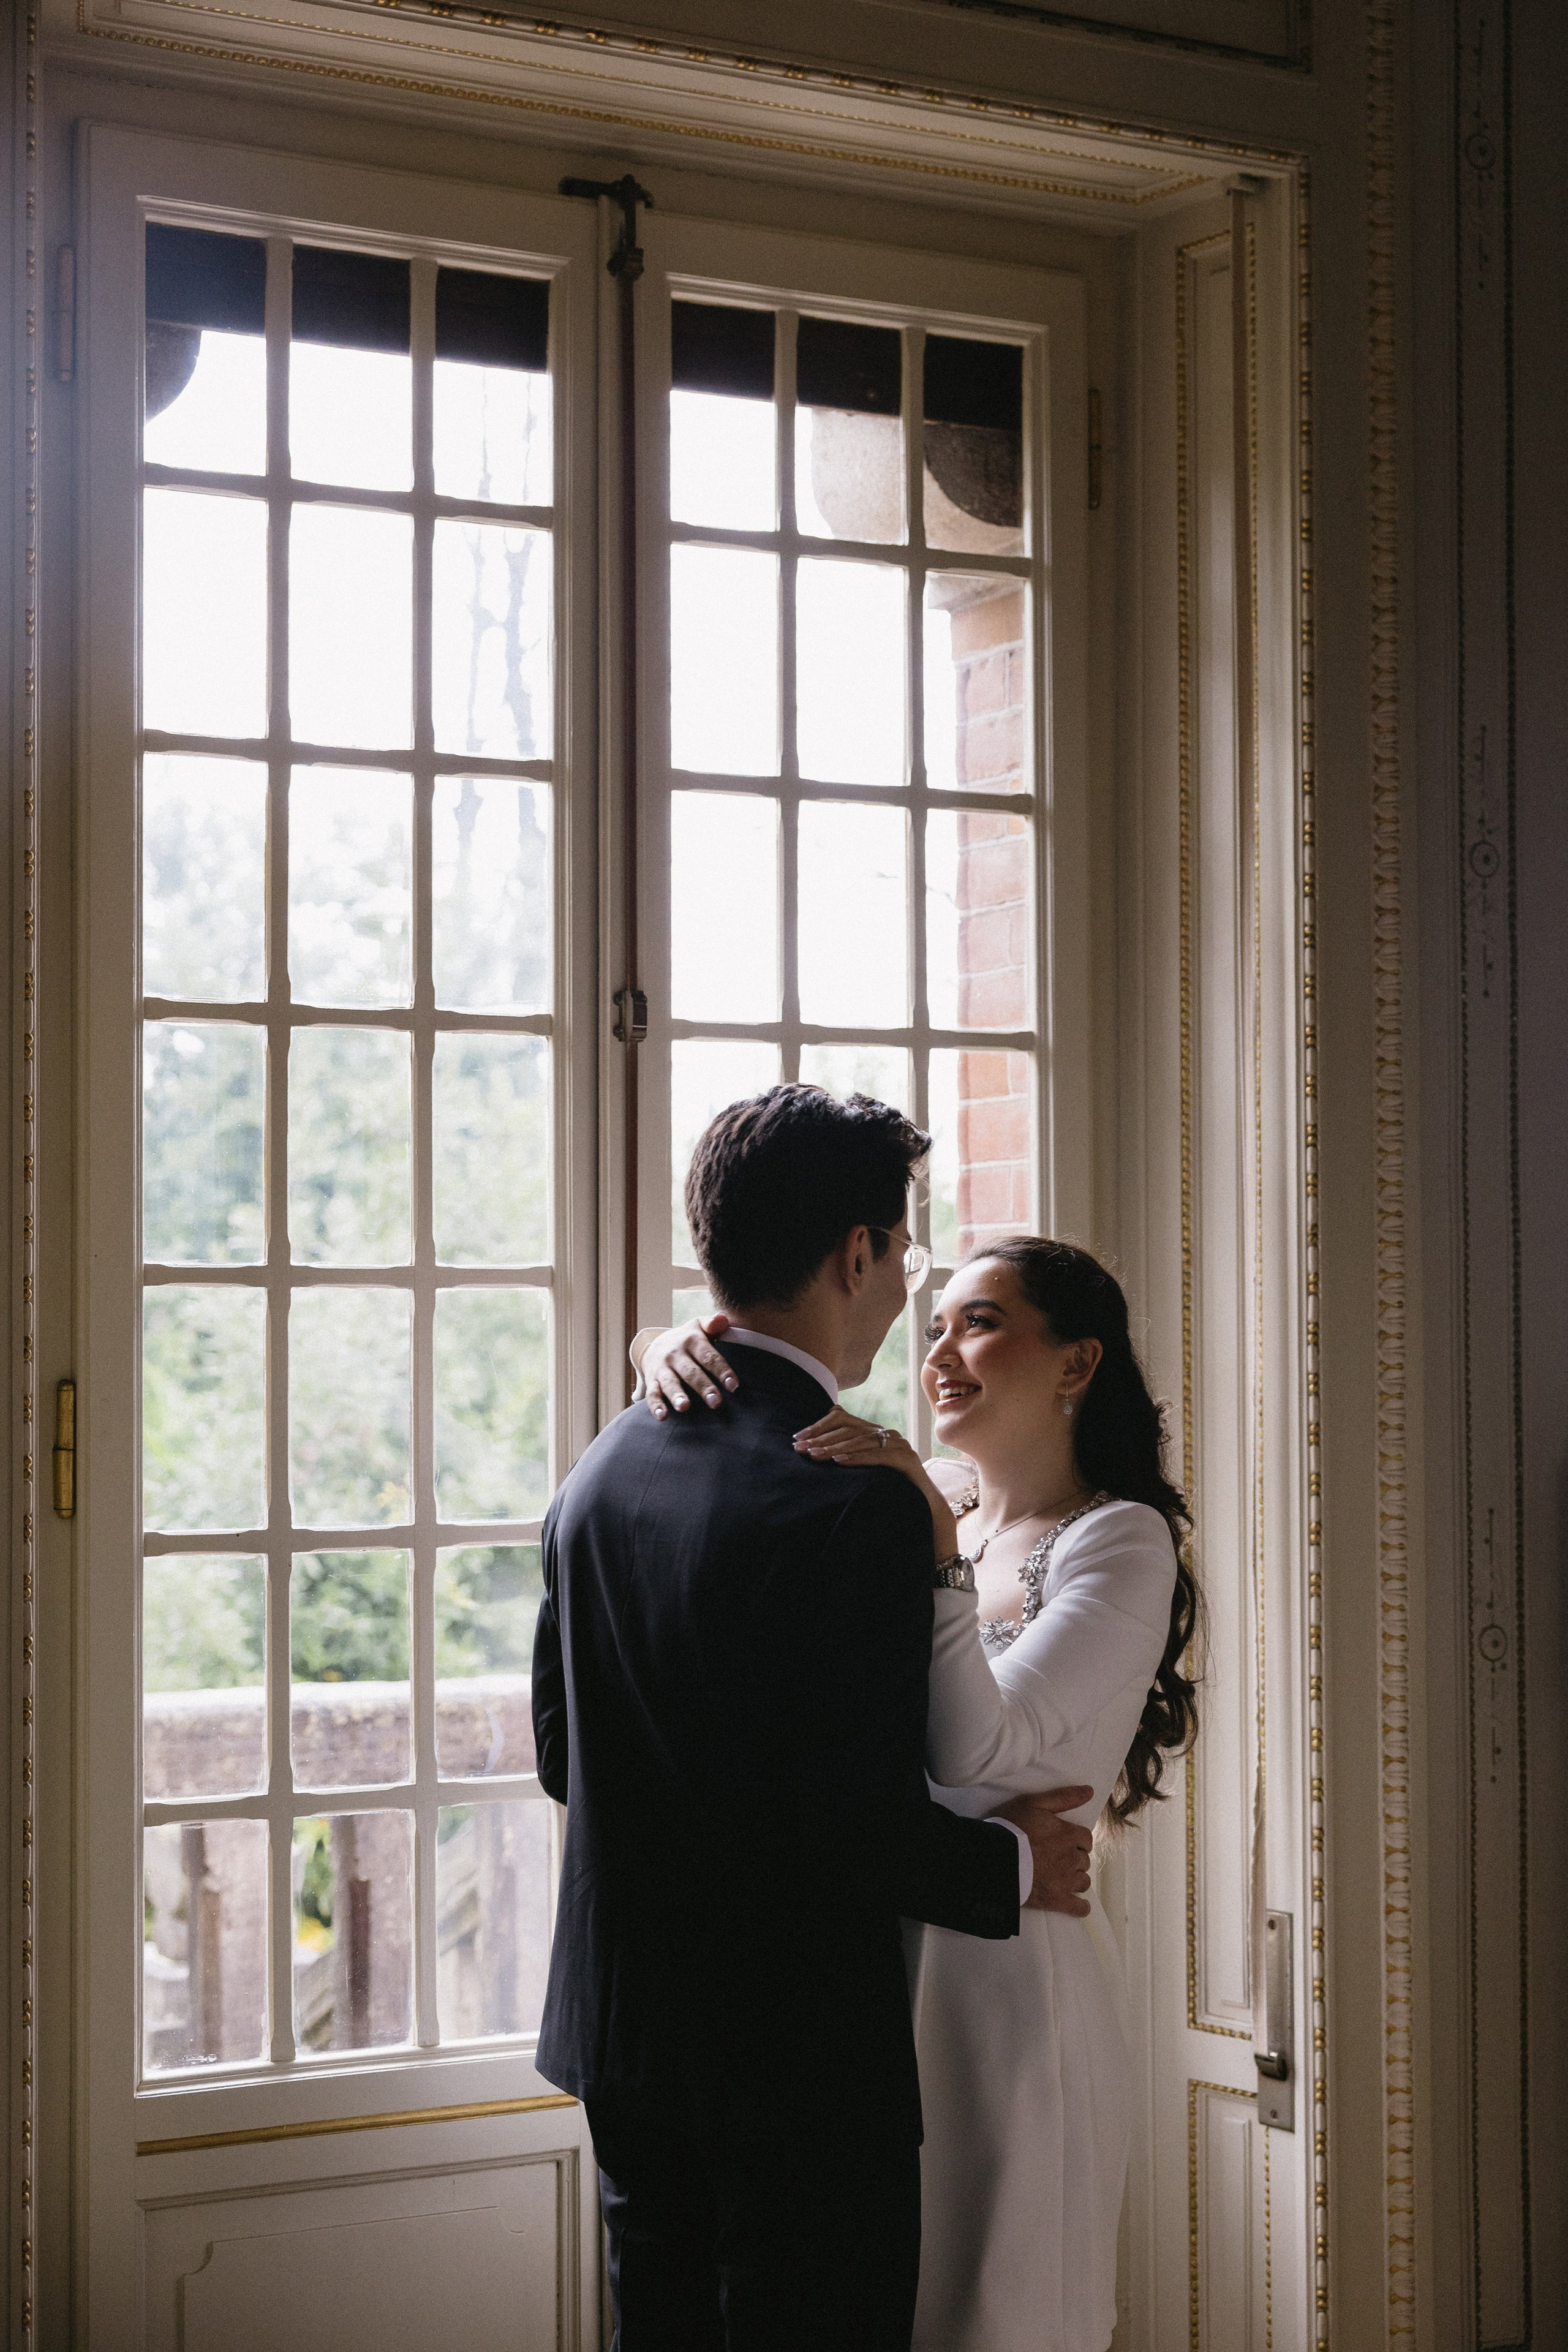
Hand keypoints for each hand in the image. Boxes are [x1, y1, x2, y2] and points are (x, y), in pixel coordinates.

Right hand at [638, 1314, 738, 1420]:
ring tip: (685, 1407)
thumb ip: (712, 1323)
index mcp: (691, 1340)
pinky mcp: (651, 1380)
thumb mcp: (698, 1326)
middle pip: (691, 1372)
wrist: (656, 1344)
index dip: (721, 1371)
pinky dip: (656, 1406)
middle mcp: (675, 1354)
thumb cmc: (688, 1339)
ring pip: (670, 1383)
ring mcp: (662, 1368)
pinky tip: (663, 1417)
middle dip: (703, 1386)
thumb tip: (723, 1318)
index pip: (709, 1356)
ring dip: (677, 1395)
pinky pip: (652, 1394)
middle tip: (716, 1402)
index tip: (733, 1385)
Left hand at [792, 1404, 924, 1479]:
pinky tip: (839, 1461)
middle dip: (821, 1438)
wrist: (924, 1507)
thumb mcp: (864, 1470)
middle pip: (848, 1429)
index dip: (818, 1425)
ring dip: (835, 1448)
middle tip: (800, 1448)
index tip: (797, 1438)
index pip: (842, 1418)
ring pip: (861, 1440)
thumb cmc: (889, 1490)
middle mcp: (886, 1434)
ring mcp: (898, 1444)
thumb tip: (816, 1450)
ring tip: (815, 1455)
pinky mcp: (906, 1458)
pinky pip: (879, 1455)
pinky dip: (857, 1458)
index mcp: (874, 1432)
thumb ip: (847, 1456)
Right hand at [997, 1787, 1094, 1917]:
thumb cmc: (1013, 1828)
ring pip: (1083, 1881)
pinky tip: (1076, 1904)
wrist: (995, 1859)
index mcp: (1069, 1835)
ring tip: (1062, 1876)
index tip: (1067, 1840)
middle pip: (1084, 1860)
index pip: (1086, 1838)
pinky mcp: (1056, 1900)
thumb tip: (1090, 1791)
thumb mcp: (1035, 1803)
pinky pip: (1079, 1908)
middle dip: (1075, 1858)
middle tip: (1058, 1857)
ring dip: (1076, 1878)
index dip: (1077, 1839)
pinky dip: (1080, 1907)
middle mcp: (1072, 1858)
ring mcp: (1066, 1882)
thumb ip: (1064, 1797)